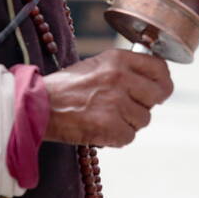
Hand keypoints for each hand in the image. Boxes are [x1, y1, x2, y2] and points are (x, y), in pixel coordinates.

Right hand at [43, 49, 173, 147]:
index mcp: (118, 59)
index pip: (161, 69)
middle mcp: (120, 77)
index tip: (157, 90)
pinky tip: (101, 129)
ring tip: (106, 117)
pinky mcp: (108, 125)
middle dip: (145, 105)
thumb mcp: (98, 65)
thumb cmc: (67, 87)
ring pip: (144, 119)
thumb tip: (155, 81)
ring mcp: (115, 102)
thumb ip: (126, 69)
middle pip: (158, 96)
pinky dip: (117, 138)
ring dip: (129, 123)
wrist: (36, 106)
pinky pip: (129, 137)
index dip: (162, 83)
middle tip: (127, 108)